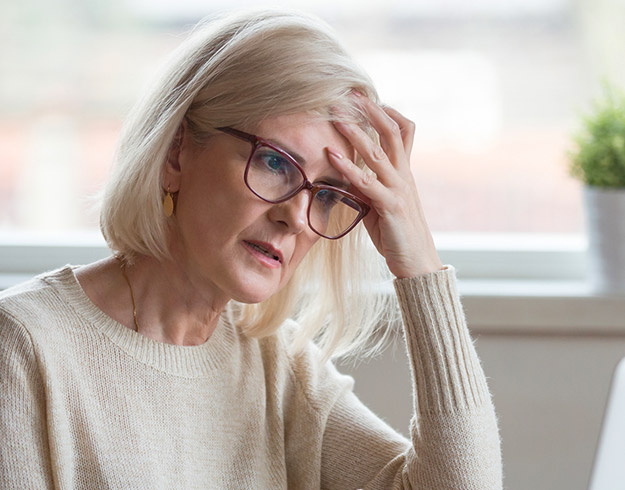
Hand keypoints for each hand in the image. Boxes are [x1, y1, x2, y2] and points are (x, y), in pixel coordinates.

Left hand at [328, 94, 442, 277]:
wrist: (417, 262)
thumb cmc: (396, 233)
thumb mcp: (380, 204)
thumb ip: (367, 186)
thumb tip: (346, 174)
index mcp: (404, 173)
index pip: (403, 132)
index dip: (388, 113)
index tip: (368, 98)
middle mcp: (404, 175)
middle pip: (391, 133)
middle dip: (371, 111)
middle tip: (351, 93)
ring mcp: (399, 189)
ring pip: (378, 152)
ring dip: (355, 132)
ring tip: (336, 116)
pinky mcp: (391, 206)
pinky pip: (367, 182)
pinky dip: (348, 167)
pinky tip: (332, 155)